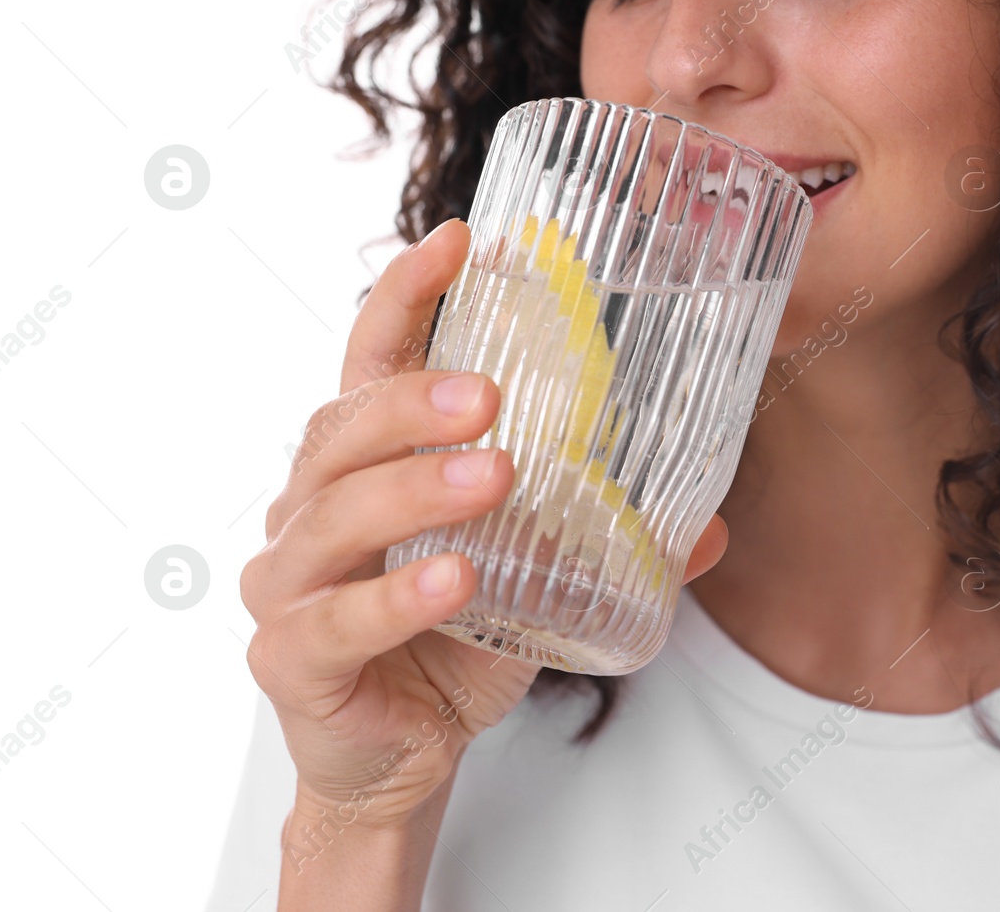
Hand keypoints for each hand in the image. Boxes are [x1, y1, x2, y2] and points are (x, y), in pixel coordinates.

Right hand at [239, 218, 728, 840]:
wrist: (402, 757)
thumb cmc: (456, 644)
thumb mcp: (538, 580)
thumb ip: (605, 543)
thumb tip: (709, 523)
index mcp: (364, 464)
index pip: (371, 361)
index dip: (406, 296)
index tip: (459, 242)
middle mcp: (310, 507)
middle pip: (344, 428)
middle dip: (414, 402)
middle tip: (489, 395)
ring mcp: (289, 582)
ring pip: (335, 514)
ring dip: (416, 490)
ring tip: (496, 478)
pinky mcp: (290, 657)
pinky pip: (339, 619)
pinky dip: (399, 597)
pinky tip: (456, 580)